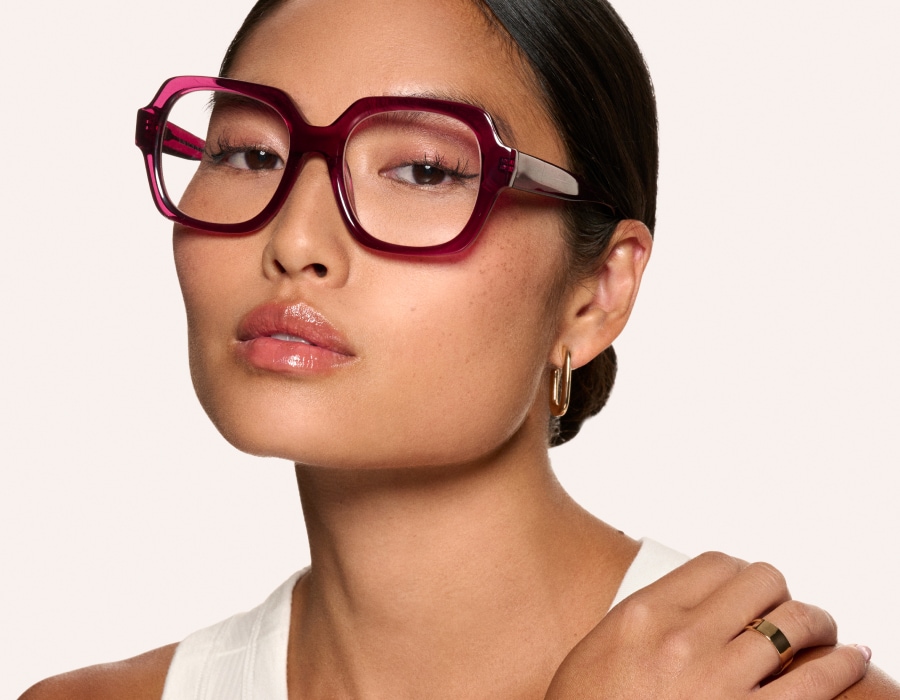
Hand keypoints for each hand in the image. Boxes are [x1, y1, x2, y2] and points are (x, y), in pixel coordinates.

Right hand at [545, 552, 869, 698]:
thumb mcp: (603, 647)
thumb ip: (647, 617)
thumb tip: (693, 604)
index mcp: (646, 613)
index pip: (718, 564)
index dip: (743, 573)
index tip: (751, 591)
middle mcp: (684, 637)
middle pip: (762, 581)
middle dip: (781, 593)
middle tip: (784, 612)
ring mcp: (718, 681)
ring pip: (795, 622)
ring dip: (816, 624)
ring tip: (822, 634)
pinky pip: (816, 682)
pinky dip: (843, 663)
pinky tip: (852, 657)